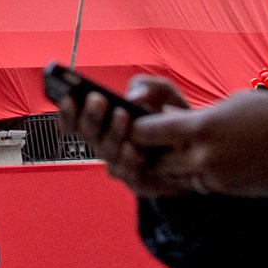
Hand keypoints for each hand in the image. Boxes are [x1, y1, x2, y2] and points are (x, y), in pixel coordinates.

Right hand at [57, 75, 189, 196]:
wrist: (200, 148)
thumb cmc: (172, 117)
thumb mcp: (162, 93)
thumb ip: (147, 86)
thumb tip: (133, 97)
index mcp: (103, 123)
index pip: (75, 121)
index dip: (67, 112)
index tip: (68, 97)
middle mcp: (106, 144)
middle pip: (88, 134)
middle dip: (91, 116)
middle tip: (98, 99)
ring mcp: (121, 164)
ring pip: (107, 153)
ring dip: (112, 134)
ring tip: (122, 115)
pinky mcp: (139, 181)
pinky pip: (128, 175)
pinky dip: (128, 160)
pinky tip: (133, 147)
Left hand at [130, 91, 267, 197]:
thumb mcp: (234, 103)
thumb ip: (201, 115)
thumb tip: (179, 122)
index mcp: (201, 128)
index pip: (148, 131)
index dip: (138, 127)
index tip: (135, 121)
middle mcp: (202, 157)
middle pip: (157, 160)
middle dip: (150, 151)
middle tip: (150, 140)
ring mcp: (216, 178)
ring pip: (175, 177)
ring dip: (171, 166)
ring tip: (173, 151)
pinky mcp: (229, 191)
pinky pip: (198, 186)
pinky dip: (191, 177)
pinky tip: (198, 164)